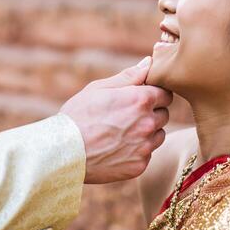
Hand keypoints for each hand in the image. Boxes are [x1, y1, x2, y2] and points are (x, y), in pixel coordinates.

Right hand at [60, 57, 171, 183]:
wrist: (63, 151)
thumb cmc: (78, 115)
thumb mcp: (100, 88)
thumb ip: (129, 76)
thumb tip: (149, 63)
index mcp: (141, 100)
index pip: (166, 94)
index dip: (154, 94)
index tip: (141, 97)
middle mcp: (148, 123)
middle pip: (164, 114)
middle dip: (151, 112)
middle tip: (126, 115)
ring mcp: (145, 147)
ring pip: (158, 135)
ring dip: (147, 132)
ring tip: (121, 132)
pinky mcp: (139, 166)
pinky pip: (147, 154)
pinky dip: (137, 151)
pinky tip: (117, 148)